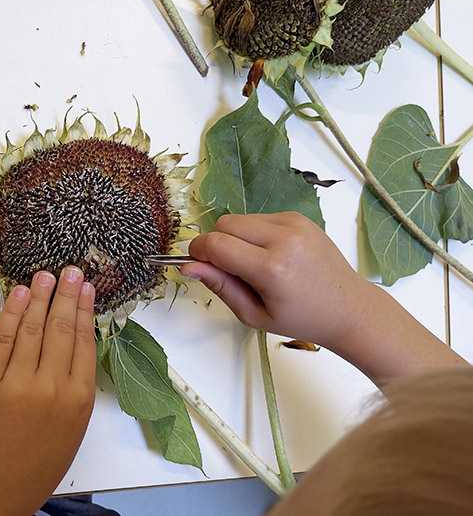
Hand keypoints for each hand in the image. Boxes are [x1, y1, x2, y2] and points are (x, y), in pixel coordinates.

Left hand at [0, 266, 96, 513]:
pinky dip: (11, 314)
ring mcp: (17, 384)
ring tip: (45, 276)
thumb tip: (76, 334)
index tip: (85, 288)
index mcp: (78, 397)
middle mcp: (51, 387)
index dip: (84, 309)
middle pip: (60, 329)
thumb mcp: (75, 420)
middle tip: (69, 270)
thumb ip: (76, 379)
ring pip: (31, 329)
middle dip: (65, 295)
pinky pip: (2, 340)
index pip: (84, 341)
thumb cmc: (43, 452)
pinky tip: (19, 295)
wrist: (1, 479)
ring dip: (39, 298)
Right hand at [180, 212, 466, 385]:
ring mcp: (294, 224)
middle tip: (229, 269)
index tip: (198, 266)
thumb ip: (219, 286)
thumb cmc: (300, 319)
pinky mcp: (299, 217)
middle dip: (217, 244)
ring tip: (254, 264)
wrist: (348, 307)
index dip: (199, 253)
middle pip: (224, 224)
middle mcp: (283, 239)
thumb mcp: (253, 314)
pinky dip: (254, 234)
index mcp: (271, 269)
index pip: (216, 245)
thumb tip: (187, 267)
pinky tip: (270, 254)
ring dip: (236, 238)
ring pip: (240, 219)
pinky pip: (259, 218)